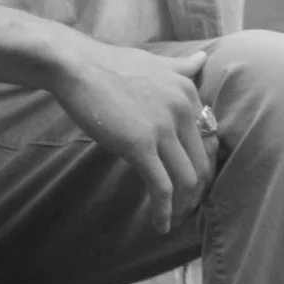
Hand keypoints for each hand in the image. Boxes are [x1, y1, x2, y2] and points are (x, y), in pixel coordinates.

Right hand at [47, 41, 212, 231]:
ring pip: (188, 179)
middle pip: (202, 162)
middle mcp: (183, 109)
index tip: (194, 183)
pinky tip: (160, 225)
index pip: (208, 139)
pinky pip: (162, 186)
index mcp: (188, 91)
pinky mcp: (140, 145)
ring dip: (184, 206)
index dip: (203, 165)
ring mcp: (163, 127)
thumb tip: (202, 59)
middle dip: (197, 191)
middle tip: (187, 209)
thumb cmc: (109, 65)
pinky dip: (164, 210)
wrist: (76, 66)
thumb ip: (181, 67)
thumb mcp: (155, 62)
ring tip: (175, 220)